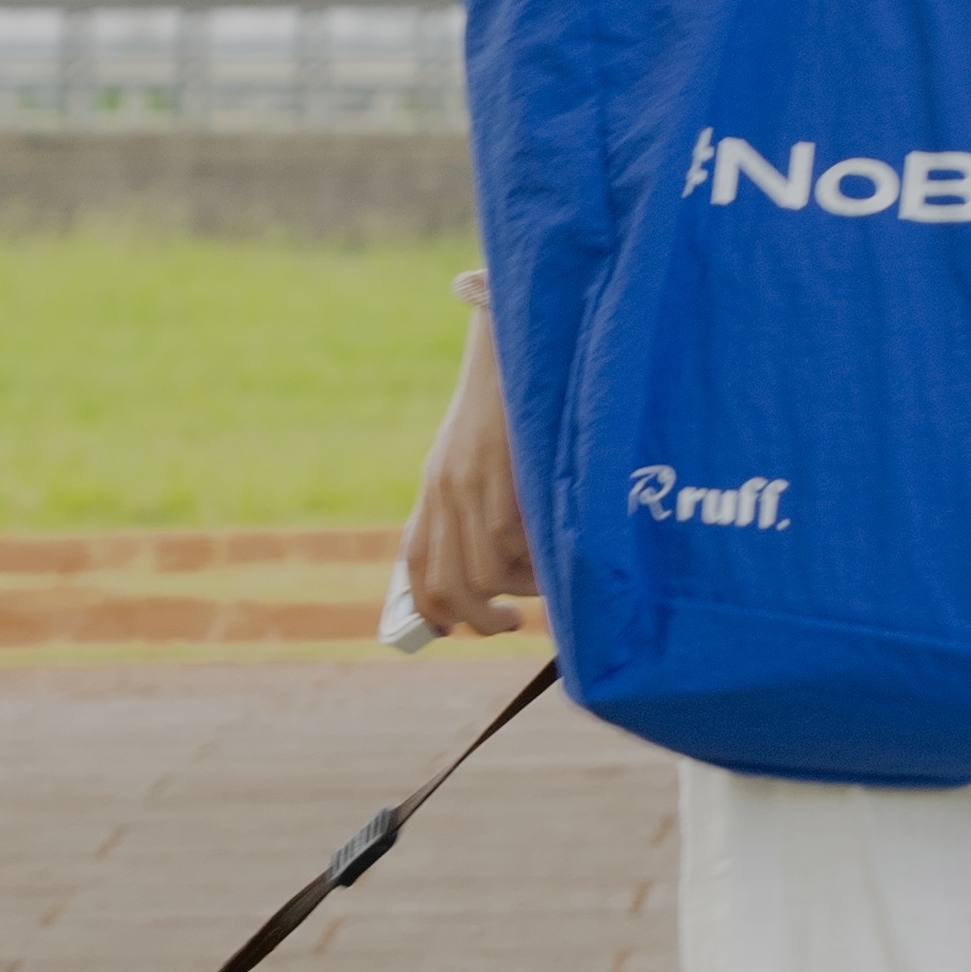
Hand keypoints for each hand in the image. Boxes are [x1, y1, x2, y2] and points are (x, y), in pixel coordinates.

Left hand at [402, 303, 538, 637]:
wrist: (519, 344)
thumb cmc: (516, 400)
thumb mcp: (484, 452)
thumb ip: (480, 499)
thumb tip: (497, 565)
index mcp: (436, 485)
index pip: (415, 563)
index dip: (430, 608)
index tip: (454, 627)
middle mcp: (443, 490)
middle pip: (445, 585)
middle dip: (475, 619)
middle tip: (508, 622)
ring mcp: (468, 485)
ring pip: (479, 575)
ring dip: (514, 596)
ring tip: (542, 589)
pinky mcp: (498, 476)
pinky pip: (509, 545)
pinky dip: (535, 564)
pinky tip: (554, 556)